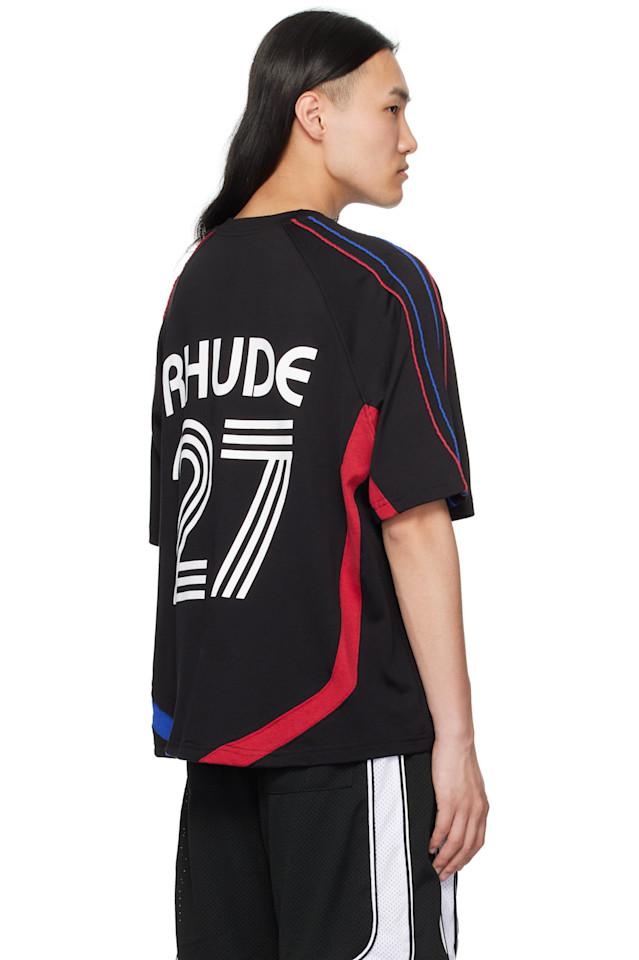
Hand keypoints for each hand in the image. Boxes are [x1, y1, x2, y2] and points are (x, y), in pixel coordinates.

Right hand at [429, 736, 488, 881]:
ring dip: (444, 858)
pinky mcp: (448, 799)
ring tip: (434, 866)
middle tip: (442, 875)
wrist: (457, 741)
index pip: (477, 842)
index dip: (466, 858)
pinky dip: (437, 841)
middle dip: (454, 864)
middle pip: (467, 847)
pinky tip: (430, 847)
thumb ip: (467, 803)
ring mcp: (463, 806)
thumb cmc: (459, 759)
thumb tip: (456, 818)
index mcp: (482, 808)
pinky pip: (443, 827)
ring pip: (455, 841)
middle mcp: (476, 810)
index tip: (455, 868)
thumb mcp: (470, 786)